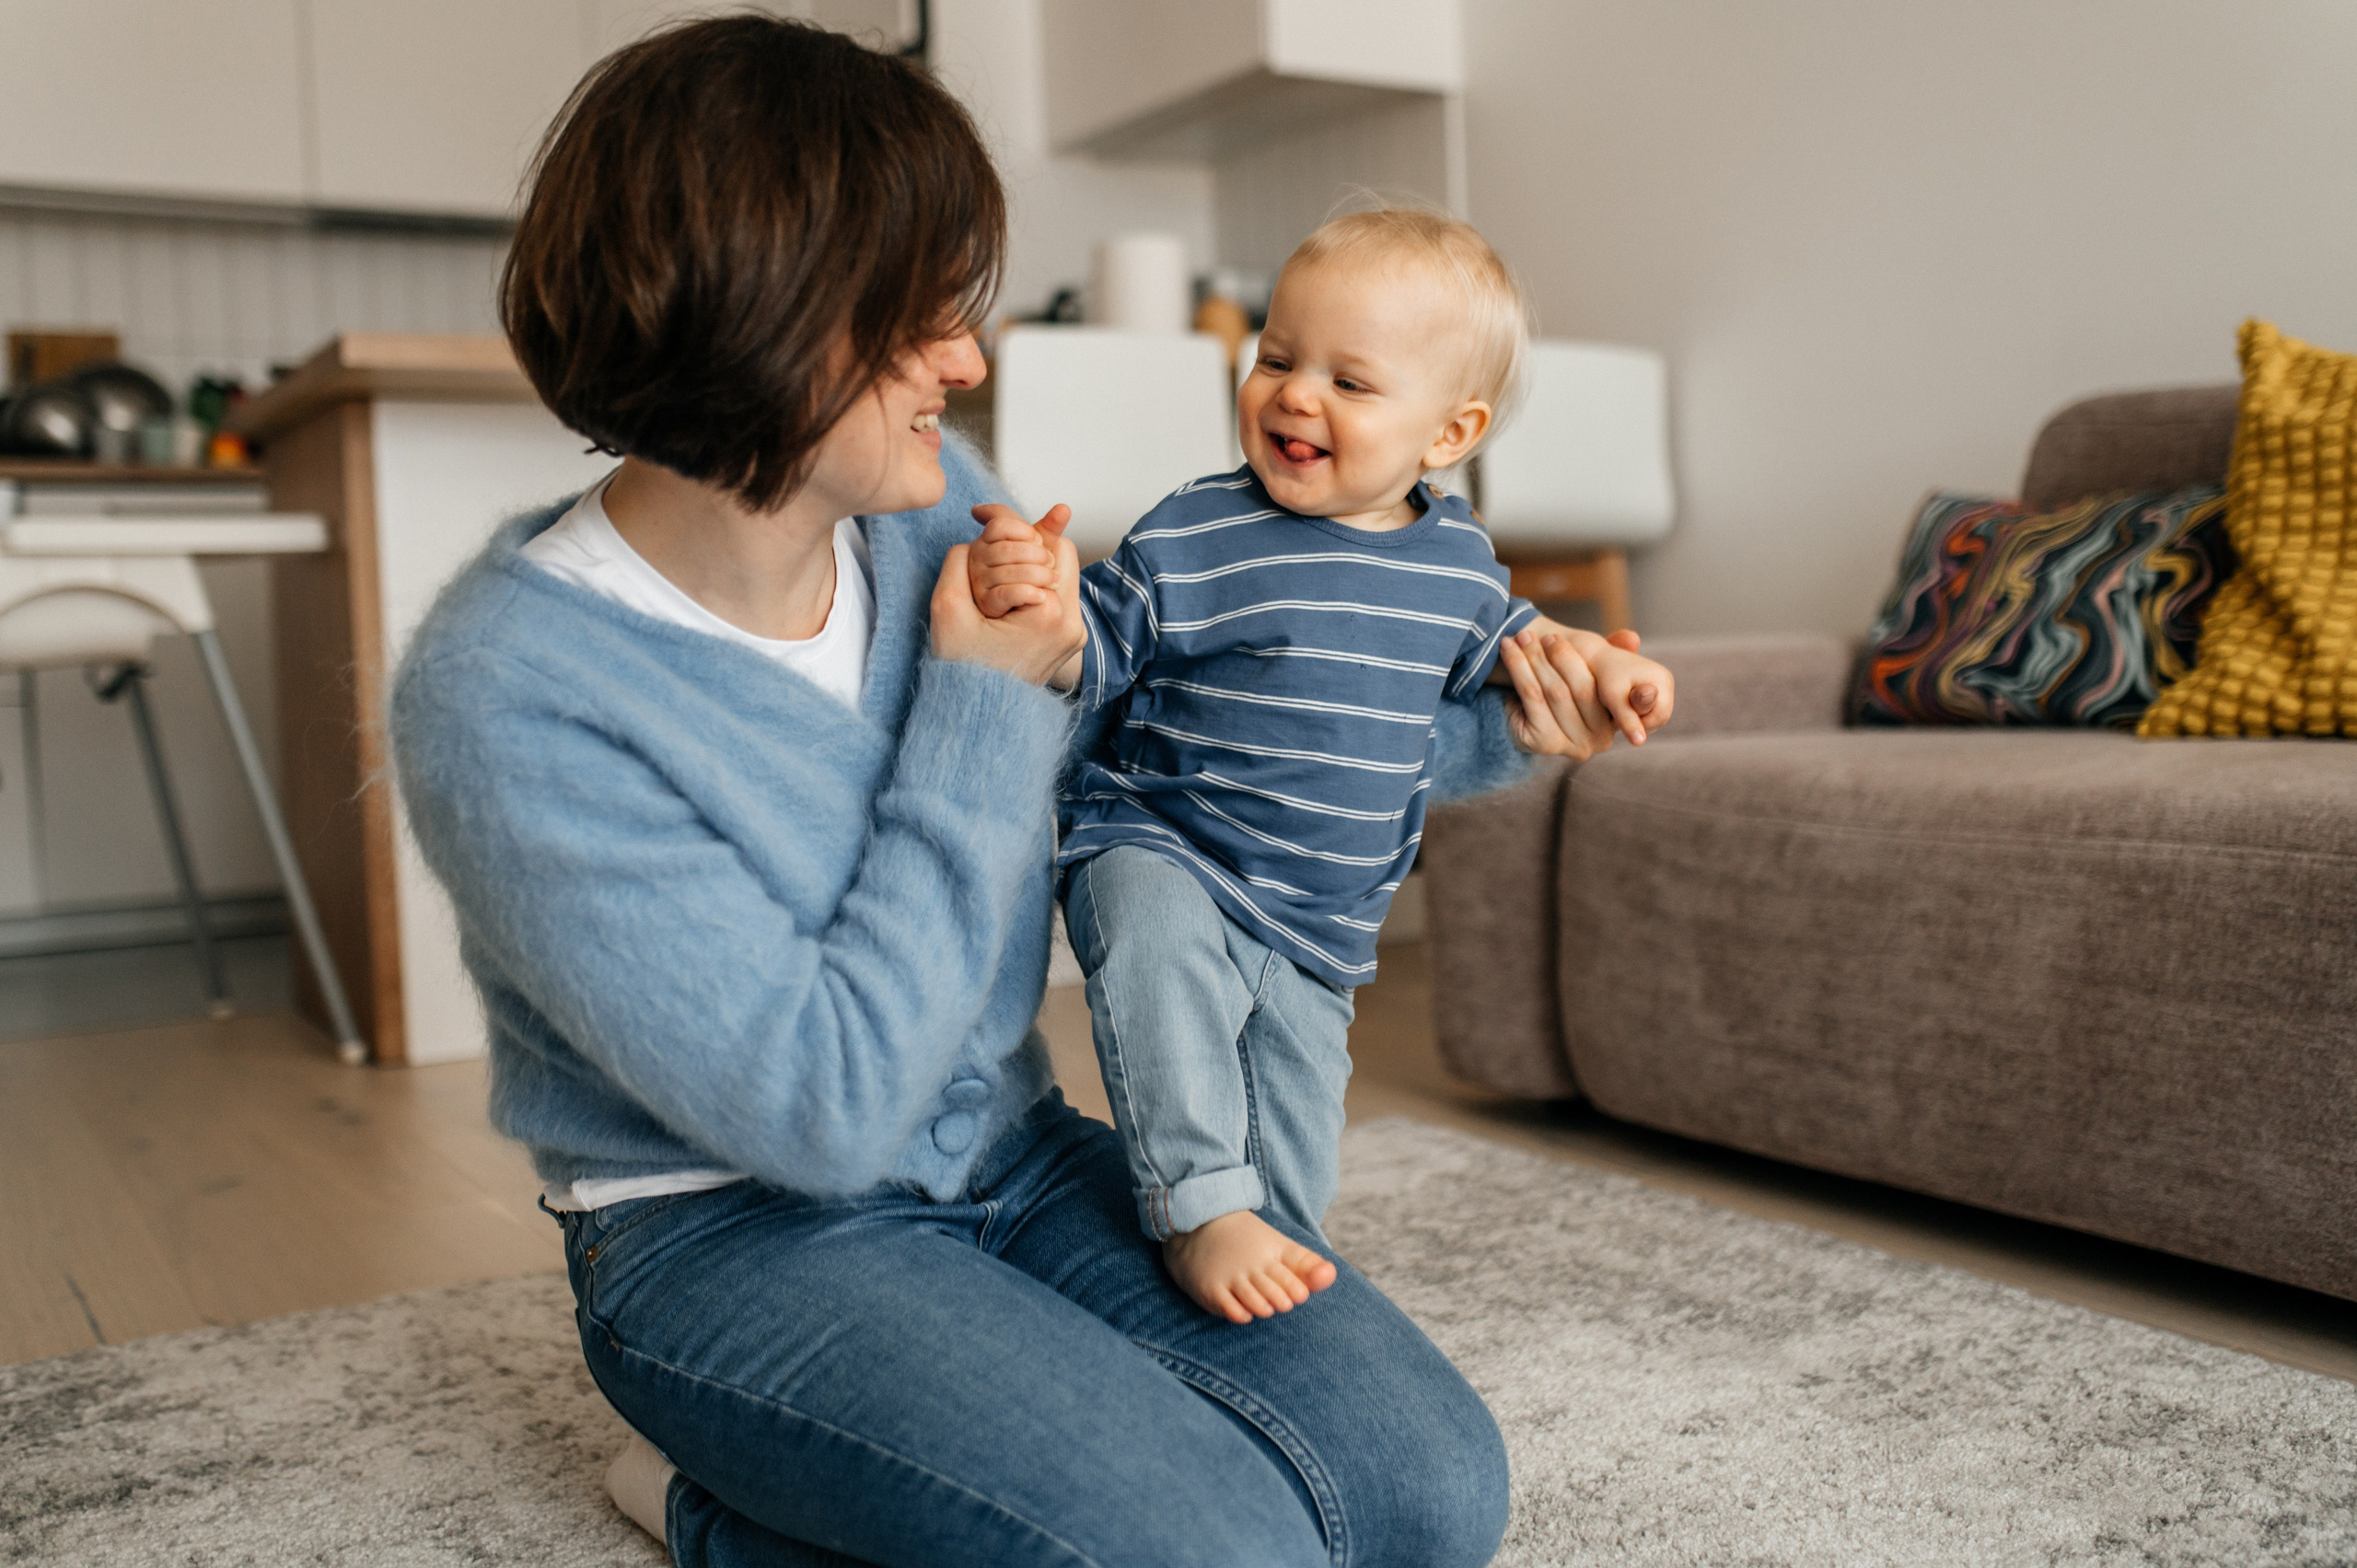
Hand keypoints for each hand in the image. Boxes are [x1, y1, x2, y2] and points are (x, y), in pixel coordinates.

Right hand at [931, 503, 1084, 685]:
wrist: (978, 717)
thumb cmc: (962, 669)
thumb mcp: (947, 609)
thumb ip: (959, 560)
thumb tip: (982, 533)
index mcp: (1049, 615)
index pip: (1051, 543)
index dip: (1020, 530)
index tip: (989, 526)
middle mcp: (1073, 625)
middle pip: (1062, 555)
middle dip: (1029, 548)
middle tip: (995, 556)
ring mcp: (1075, 636)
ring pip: (1061, 575)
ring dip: (1032, 568)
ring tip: (1000, 579)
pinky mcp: (1069, 642)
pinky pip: (1058, 598)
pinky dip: (1035, 588)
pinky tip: (1009, 598)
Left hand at [1498, 629, 1619, 758]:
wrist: (1523, 723)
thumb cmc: (1560, 694)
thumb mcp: (1585, 673)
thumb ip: (1610, 656)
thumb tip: (1631, 636)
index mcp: (1615, 721)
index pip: (1600, 686)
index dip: (1576, 659)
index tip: (1556, 636)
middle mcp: (1599, 739)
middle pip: (1579, 689)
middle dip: (1555, 656)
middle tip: (1534, 635)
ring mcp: (1572, 745)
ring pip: (1553, 692)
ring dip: (1533, 660)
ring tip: (1519, 638)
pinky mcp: (1546, 744)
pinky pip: (1532, 699)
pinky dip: (1518, 670)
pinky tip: (1507, 652)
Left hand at [1586, 638, 1675, 744]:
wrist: (1591, 657)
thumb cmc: (1601, 675)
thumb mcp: (1614, 698)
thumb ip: (1629, 718)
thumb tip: (1640, 742)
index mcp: (1663, 679)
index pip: (1661, 717)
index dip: (1638, 721)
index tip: (1616, 712)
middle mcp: (1666, 680)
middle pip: (1659, 717)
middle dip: (1637, 720)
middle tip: (1613, 711)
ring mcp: (1660, 683)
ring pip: (1652, 716)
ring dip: (1633, 717)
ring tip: (1613, 705)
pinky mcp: (1650, 688)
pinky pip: (1645, 710)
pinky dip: (1630, 712)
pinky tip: (1616, 704)